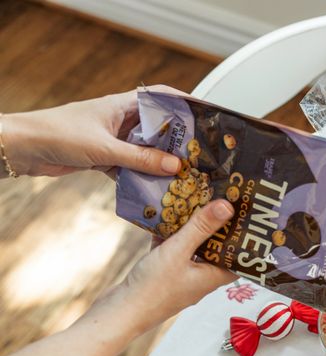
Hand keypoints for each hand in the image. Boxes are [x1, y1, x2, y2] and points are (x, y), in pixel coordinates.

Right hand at [0, 200, 235, 355]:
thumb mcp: (179, 251)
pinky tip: (167, 214)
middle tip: (224, 200)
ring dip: (194, 227)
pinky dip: (171, 234)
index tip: (250, 216)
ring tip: (198, 200)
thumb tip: (228, 206)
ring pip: (193, 247)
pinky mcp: (163, 273)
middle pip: (216, 248)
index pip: (239, 257)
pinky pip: (173, 249)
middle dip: (219, 226)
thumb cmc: (152, 289)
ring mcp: (182, 275)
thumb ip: (201, 228)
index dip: (245, 238)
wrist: (118, 314)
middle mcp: (201, 277)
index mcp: (213, 277)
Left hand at [1, 85, 183, 176]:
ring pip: (146, 150)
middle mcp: (120, 120)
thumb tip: (174, 165)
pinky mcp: (105, 158)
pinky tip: (153, 189)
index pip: (161, 96)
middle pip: (158, 127)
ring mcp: (113, 139)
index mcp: (122, 105)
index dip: (184, 103)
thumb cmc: (56, 134)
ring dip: (159, 163)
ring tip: (181, 175)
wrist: (22, 149)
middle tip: (198, 154)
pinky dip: (141, 178)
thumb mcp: (105, 148)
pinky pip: (131, 167)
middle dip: (177, 140)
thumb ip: (141, 159)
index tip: (205, 115)